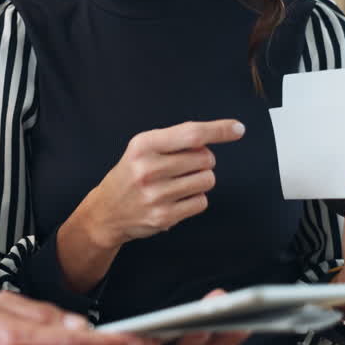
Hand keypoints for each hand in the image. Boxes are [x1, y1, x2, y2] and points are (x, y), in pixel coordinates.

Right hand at [74, 120, 243, 248]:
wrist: (106, 211)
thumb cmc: (131, 174)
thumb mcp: (143, 148)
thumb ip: (176, 140)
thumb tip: (218, 135)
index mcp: (143, 145)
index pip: (191, 134)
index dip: (218, 130)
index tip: (238, 128)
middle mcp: (148, 168)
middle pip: (205, 158)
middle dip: (203, 160)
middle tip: (182, 166)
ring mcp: (156, 194)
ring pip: (207, 180)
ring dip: (200, 180)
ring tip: (179, 183)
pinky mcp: (164, 216)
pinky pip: (201, 201)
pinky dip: (195, 199)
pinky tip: (177, 199)